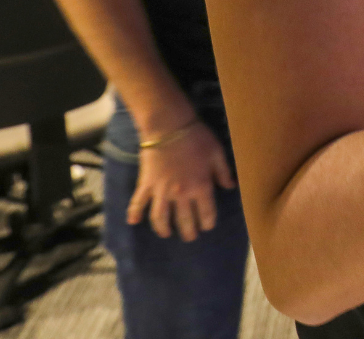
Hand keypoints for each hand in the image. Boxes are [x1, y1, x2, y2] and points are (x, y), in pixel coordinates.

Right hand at [126, 121, 234, 241]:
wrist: (168, 126)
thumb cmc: (196, 137)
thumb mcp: (217, 153)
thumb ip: (223, 172)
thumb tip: (230, 187)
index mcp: (201, 186)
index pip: (206, 213)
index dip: (208, 223)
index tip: (207, 227)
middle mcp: (181, 194)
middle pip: (184, 220)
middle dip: (188, 232)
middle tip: (189, 237)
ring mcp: (161, 191)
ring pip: (160, 217)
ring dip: (163, 229)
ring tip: (167, 234)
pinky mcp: (146, 184)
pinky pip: (138, 202)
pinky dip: (134, 213)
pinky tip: (133, 222)